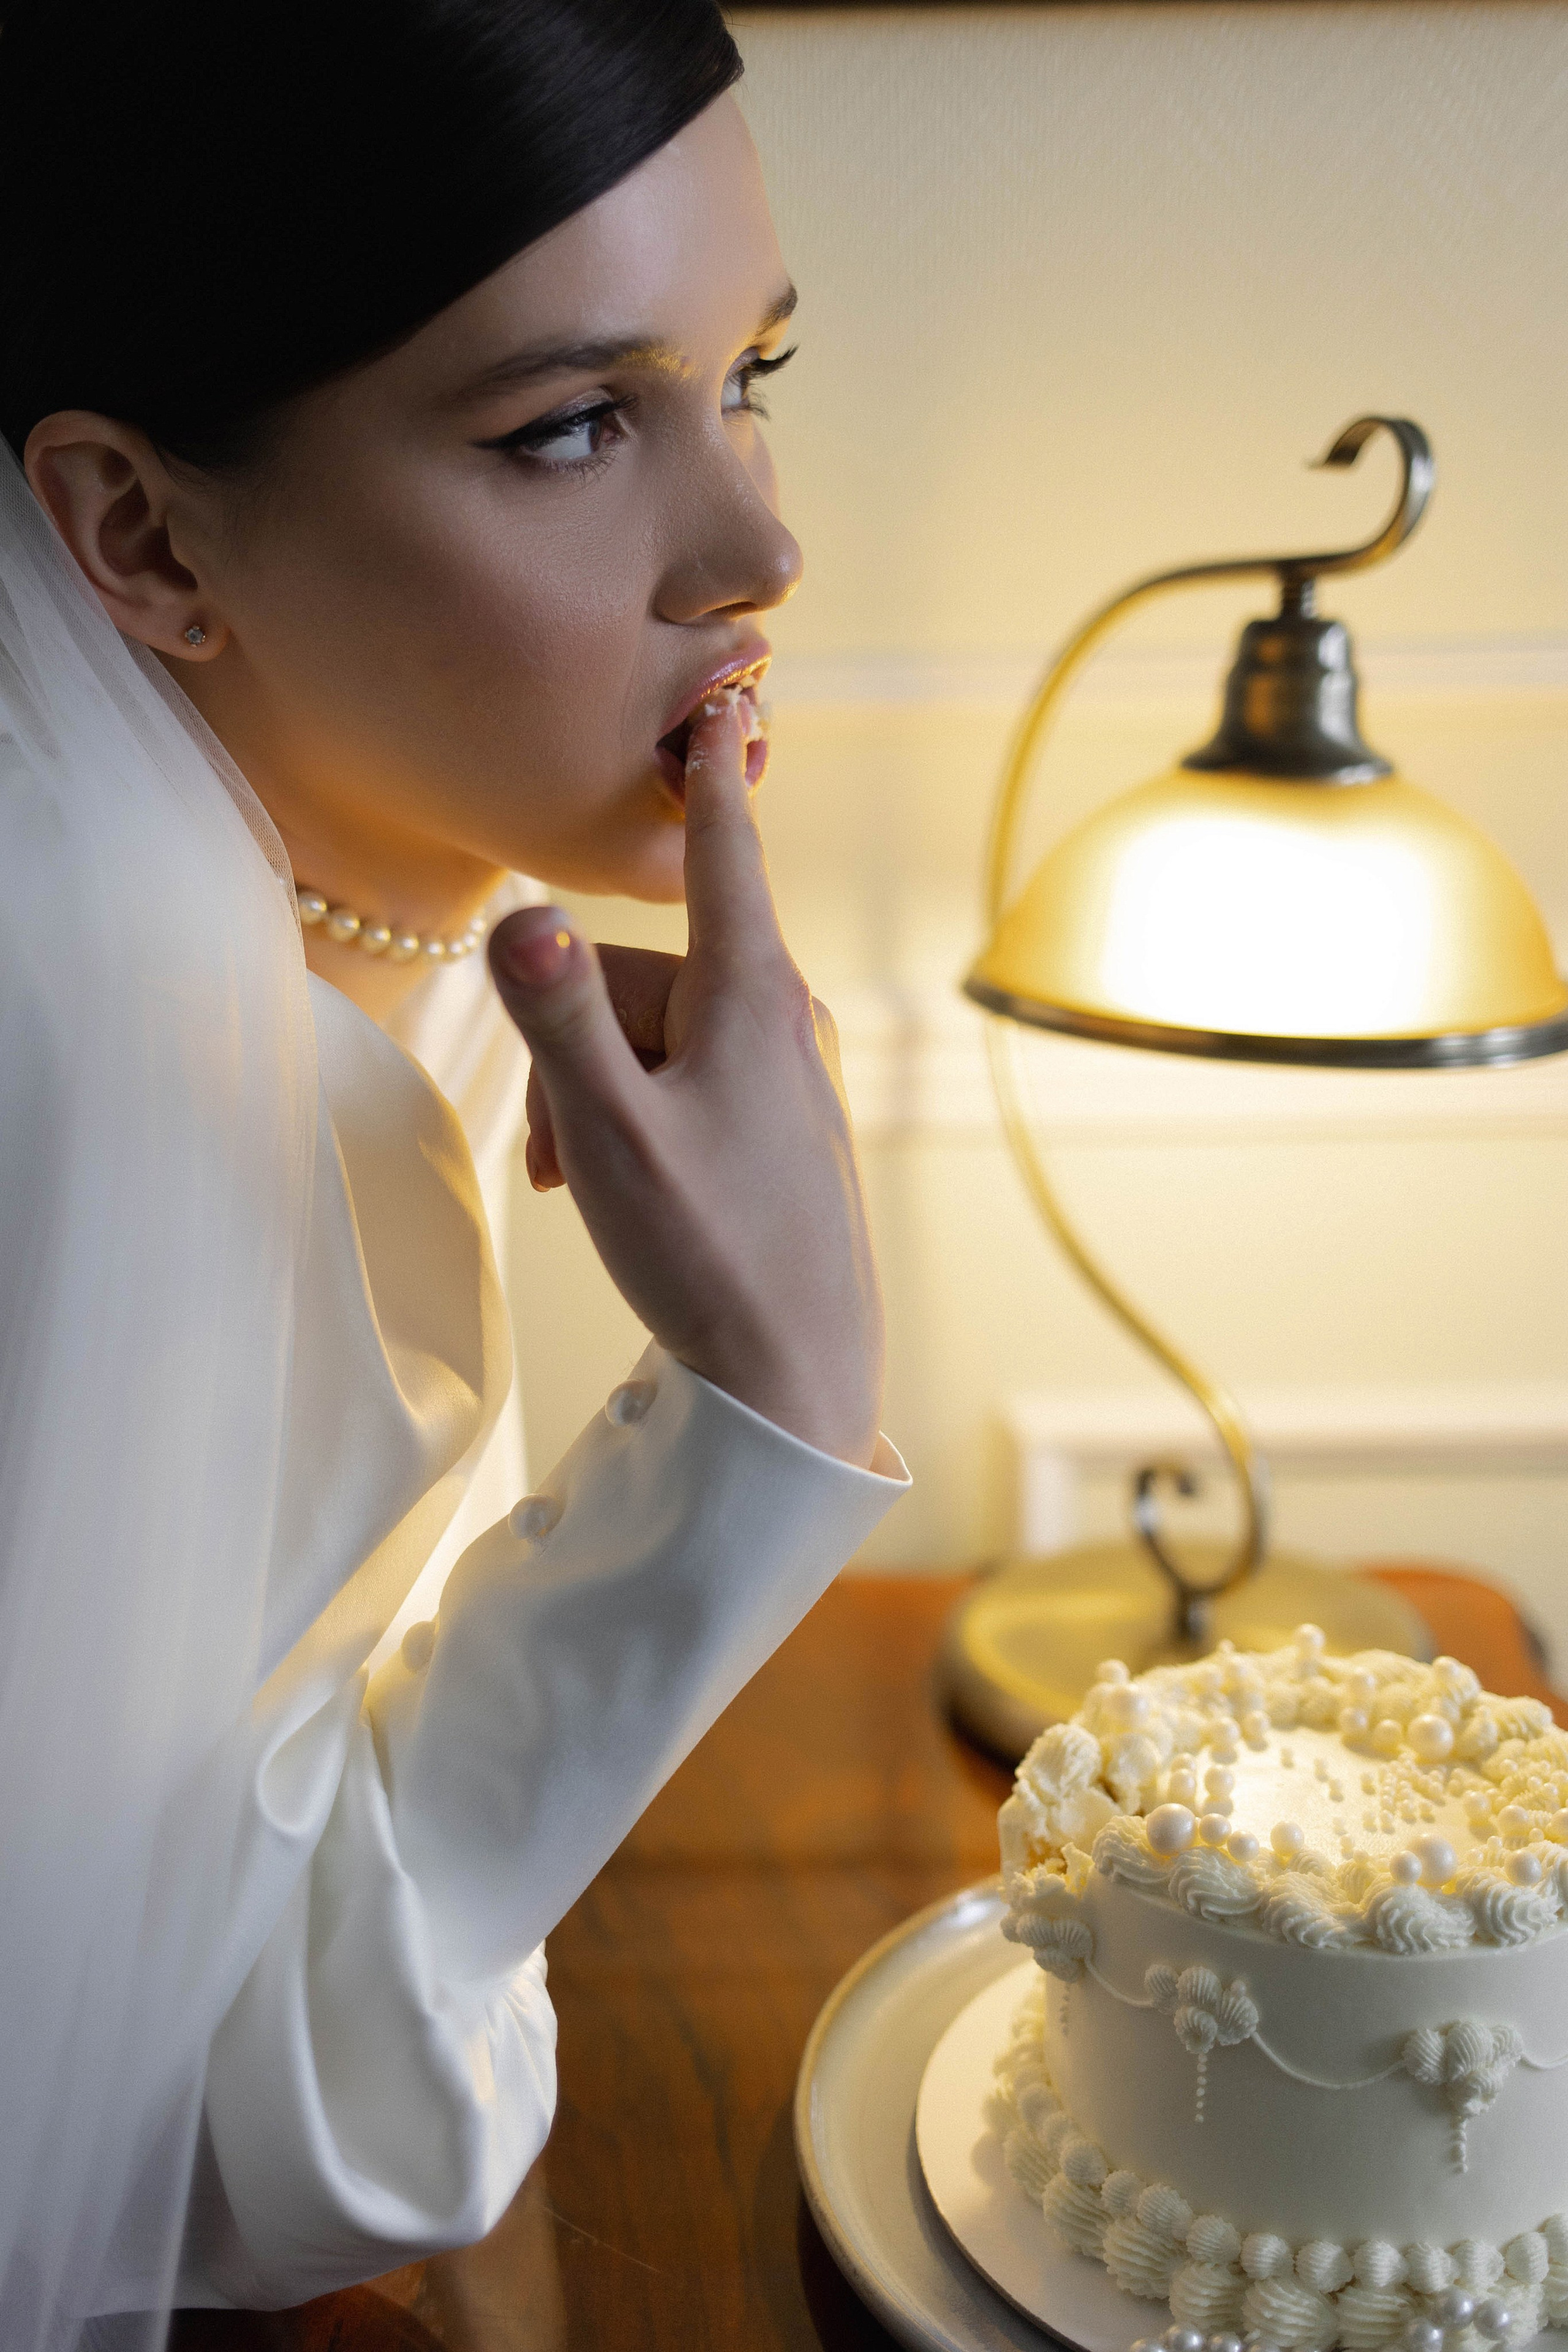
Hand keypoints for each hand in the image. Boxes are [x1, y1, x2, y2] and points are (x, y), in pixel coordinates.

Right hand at [489, 703, 884, 1467]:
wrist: (798, 1377)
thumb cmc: (709, 1255)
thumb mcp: (613, 1135)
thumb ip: (558, 1019)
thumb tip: (520, 910)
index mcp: (751, 996)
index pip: (720, 853)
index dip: (705, 778)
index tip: (720, 701)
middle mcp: (784, 1018)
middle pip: (643, 975)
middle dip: (577, 1045)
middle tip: (558, 1156)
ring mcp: (790, 1076)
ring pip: (657, 1039)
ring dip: (599, 1098)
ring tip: (587, 1186)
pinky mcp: (786, 1128)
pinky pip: (689, 1087)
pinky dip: (640, 1123)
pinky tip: (626, 1193)